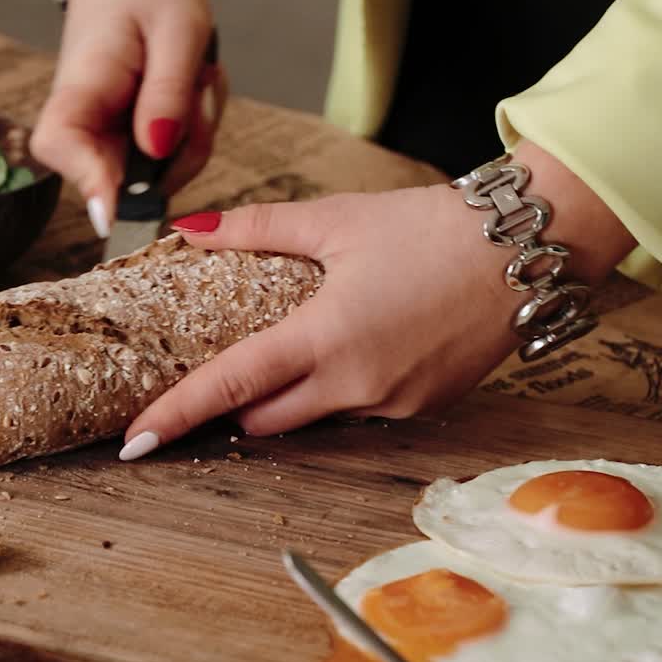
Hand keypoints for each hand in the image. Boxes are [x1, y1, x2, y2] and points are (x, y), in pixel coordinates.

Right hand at [30, 0, 225, 237]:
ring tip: (199, 77)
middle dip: (180, 153)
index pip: (60, 145)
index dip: (87, 183)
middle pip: (122, 177)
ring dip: (194, 137)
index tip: (116, 215)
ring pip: (156, 175)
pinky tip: (193, 89)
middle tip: (202, 86)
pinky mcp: (128, 140)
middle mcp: (84, 120)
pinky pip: (169, 160)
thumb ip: (168, 91)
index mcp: (80, 85)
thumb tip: (157, 151)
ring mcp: (106, 134)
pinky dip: (193, 131)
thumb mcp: (178, 30)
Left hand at [119, 141, 637, 458]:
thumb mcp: (335, 220)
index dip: (176, 415)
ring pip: (312, 421)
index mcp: (325, 337)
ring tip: (297, 348)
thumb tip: (187, 229)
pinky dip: (338, 392)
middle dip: (235, 407)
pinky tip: (354, 349)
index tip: (135, 442)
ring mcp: (393, 405)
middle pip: (263, 421)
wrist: (526, 248)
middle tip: (223, 373)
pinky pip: (358, 415)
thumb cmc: (430, 227)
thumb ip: (254, 228)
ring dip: (290, 399)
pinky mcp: (422, 409)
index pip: (230, 387)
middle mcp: (357, 385)